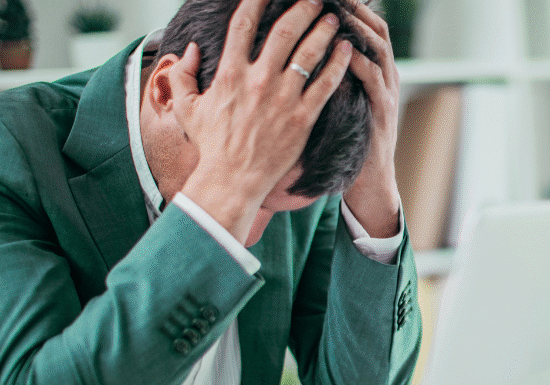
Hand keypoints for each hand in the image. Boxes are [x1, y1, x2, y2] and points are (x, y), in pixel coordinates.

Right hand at [168, 0, 352, 243]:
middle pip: (284, 31)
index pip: (243, 24)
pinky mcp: (303, 118)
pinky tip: (346, 50)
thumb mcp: (186, 108)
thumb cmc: (211, 145)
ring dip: (323, 30)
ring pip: (309, 53)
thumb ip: (181, 75)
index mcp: (230, 73)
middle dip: (302, 8)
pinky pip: (326, 84)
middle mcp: (258, 81)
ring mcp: (283, 99)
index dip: (257, 0)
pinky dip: (338, 64)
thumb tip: (190, 49)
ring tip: (333, 18)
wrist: (232, 180)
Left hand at [342, 1, 402, 238]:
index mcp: (374, 74)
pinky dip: (360, 62)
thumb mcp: (344, 106)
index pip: (366, 29)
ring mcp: (386, 94)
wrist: (369, 183)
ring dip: (360, 28)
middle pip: (376, 30)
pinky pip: (373, 81)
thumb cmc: (349, 145)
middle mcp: (385, 78)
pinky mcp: (381, 113)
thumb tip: (310, 56)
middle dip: (357, 10)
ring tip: (340, 12)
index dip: (353, 9)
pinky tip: (344, 50)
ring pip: (379, 49)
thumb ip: (333, 80)